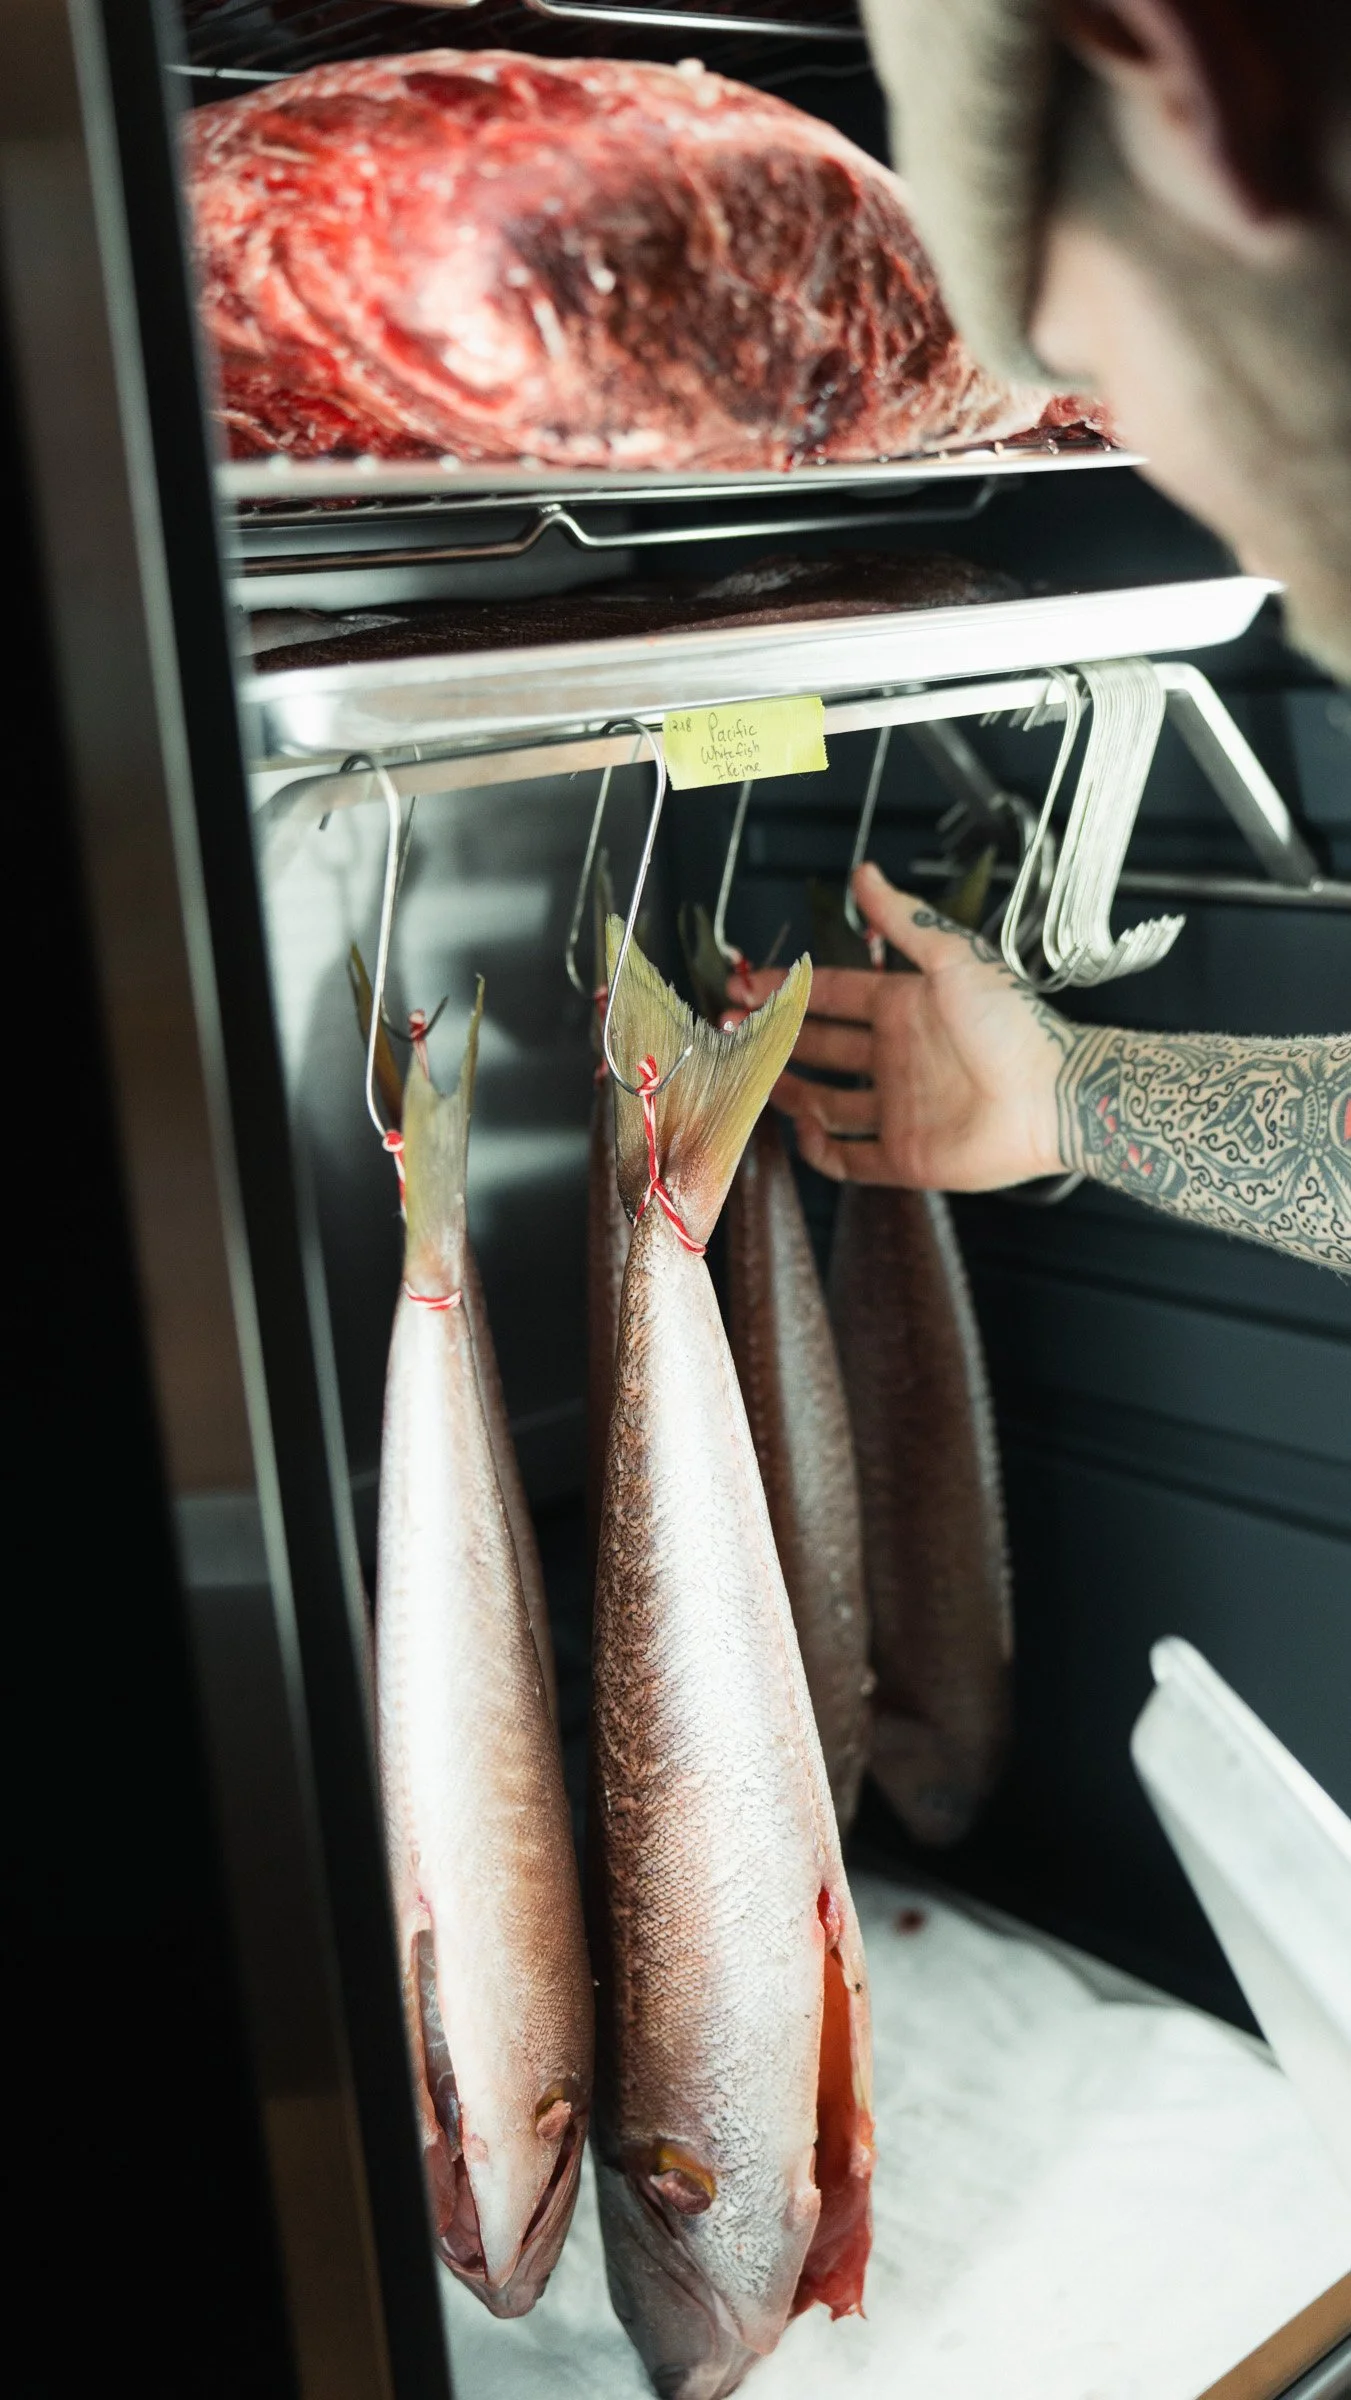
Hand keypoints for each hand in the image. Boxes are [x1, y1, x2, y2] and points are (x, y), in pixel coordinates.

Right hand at [728, 864, 1075, 1189]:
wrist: (1056, 1097)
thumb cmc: (1016, 1026)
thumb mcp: (955, 959)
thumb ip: (905, 920)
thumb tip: (866, 874)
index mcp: (907, 1008)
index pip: (834, 996)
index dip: (789, 989)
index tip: (747, 986)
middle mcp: (898, 1057)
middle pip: (822, 1046)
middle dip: (776, 1037)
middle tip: (732, 1030)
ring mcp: (900, 1108)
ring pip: (827, 1100)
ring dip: (790, 1088)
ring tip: (753, 1077)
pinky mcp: (907, 1156)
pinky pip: (852, 1158)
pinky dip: (822, 1149)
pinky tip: (802, 1131)